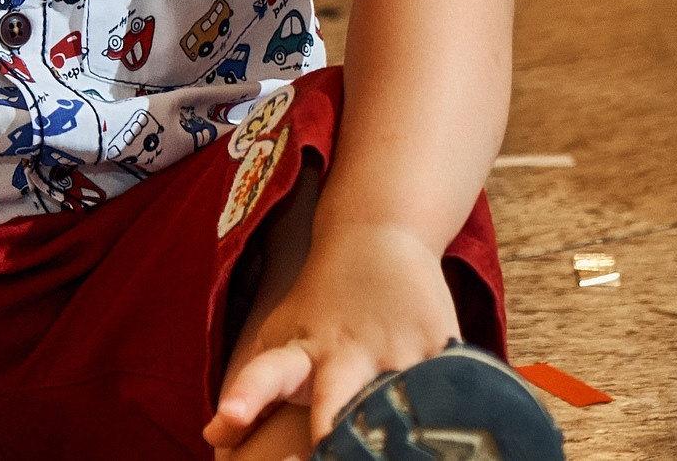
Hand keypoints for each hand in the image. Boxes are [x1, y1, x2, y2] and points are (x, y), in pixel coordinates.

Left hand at [204, 222, 457, 456]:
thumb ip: (251, 391)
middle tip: (328, 448)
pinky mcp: (439, 342)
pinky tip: (463, 425)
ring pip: (399, 403)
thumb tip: (213, 438)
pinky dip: (455, 408)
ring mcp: (395, 349)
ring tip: (400, 445)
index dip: (247, 398)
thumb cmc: (320, 305)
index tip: (229, 419)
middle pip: (336, 406)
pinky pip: (451, 387)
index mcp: (301, 354)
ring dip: (397, 429)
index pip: (266, 376)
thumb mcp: (278, 339)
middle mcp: (346, 354)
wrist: (374, 236)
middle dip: (334, 434)